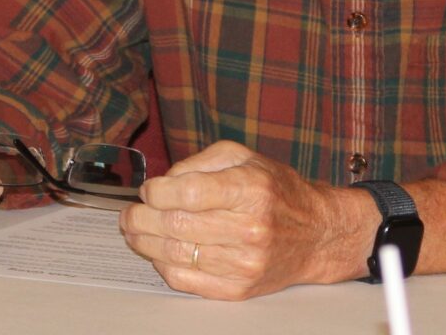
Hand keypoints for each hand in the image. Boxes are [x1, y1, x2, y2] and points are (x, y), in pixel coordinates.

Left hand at [119, 141, 373, 299]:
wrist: (316, 233)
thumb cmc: (277, 189)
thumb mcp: (245, 157)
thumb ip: (202, 162)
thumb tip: (163, 182)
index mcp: (251, 188)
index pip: (190, 193)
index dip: (158, 192)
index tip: (148, 189)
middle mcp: (250, 227)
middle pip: (178, 226)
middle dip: (142, 218)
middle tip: (129, 213)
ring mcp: (244, 263)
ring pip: (176, 255)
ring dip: (145, 243)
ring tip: (134, 230)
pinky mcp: (239, 289)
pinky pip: (186, 281)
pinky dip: (163, 266)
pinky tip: (157, 252)